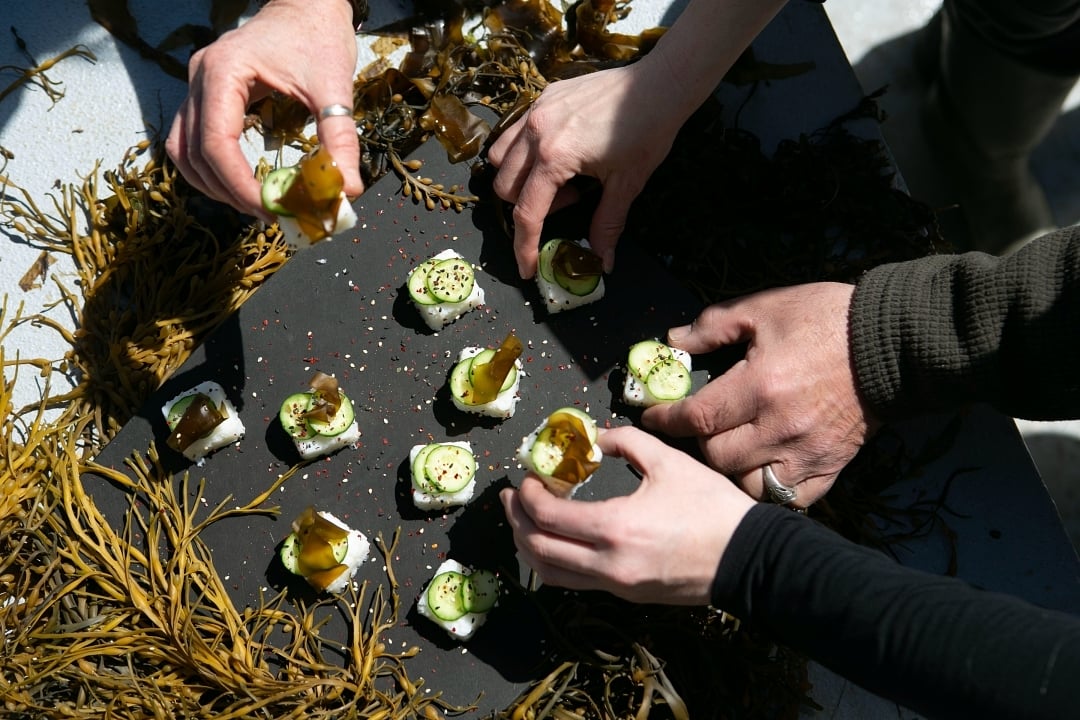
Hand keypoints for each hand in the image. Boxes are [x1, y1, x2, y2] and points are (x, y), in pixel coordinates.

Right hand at [166, 0, 362, 218]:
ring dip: (214, 186)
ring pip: (183, 151)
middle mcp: (199, 78)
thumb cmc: (319, 36)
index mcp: (223, 72)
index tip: (273, 210)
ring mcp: (197, 86)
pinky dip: (211, 168)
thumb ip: (341, 139)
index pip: (216, 143)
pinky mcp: (205, 95)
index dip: (240, 185)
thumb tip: (347, 190)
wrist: (308, 4)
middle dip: (230, 192)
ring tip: (257, 205)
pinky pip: (192, 140)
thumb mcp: (334, 87)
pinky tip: (241, 184)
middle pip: (194, 153)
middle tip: (271, 215)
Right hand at [486, 63, 682, 277]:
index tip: (526, 268)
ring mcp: (536, 111)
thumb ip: (607, 224)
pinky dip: (525, 153)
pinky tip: (558, 155)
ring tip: (561, 178)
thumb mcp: (627, 184)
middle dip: (529, 207)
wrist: (660, 84)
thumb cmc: (647, 130)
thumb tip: (601, 260)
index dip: (524, 247)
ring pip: (500, 157)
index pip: (526, 213)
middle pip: (505, 187)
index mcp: (555, 156)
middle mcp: (536, 131)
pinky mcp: (543, 98)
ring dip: (520, 179)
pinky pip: (515, 133)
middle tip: (570, 201)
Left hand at [499, 425, 754, 604]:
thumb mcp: (668, 461)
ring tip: (524, 521)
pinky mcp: (626, 594)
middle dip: (516, 522)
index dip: (527, 496)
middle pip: (538, 549)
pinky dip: (554, 561)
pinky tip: (556, 540)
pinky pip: (574, 581)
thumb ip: (626, 440)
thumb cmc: (711, 507)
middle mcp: (608, 564)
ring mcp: (616, 585)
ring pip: (550, 573)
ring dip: (529, 546)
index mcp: (615, 528)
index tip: (527, 478)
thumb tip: (596, 435)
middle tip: (511, 499)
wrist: (749, 559)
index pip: (548, 517)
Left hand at [642, 282, 876, 507]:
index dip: (665, 419)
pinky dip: (770, 489)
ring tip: (730, 448)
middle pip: (716, 455)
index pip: (696, 417)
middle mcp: (781, 427)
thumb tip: (673, 341)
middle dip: (698, 441)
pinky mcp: (830, 467)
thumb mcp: (765, 307)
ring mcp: (807, 453)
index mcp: (761, 385)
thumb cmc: (827, 318)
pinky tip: (762, 469)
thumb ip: (714, 325)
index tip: (652, 416)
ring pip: (747, 484)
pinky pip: (790, 498)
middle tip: (699, 425)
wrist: (893, 342)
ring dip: (730, 469)